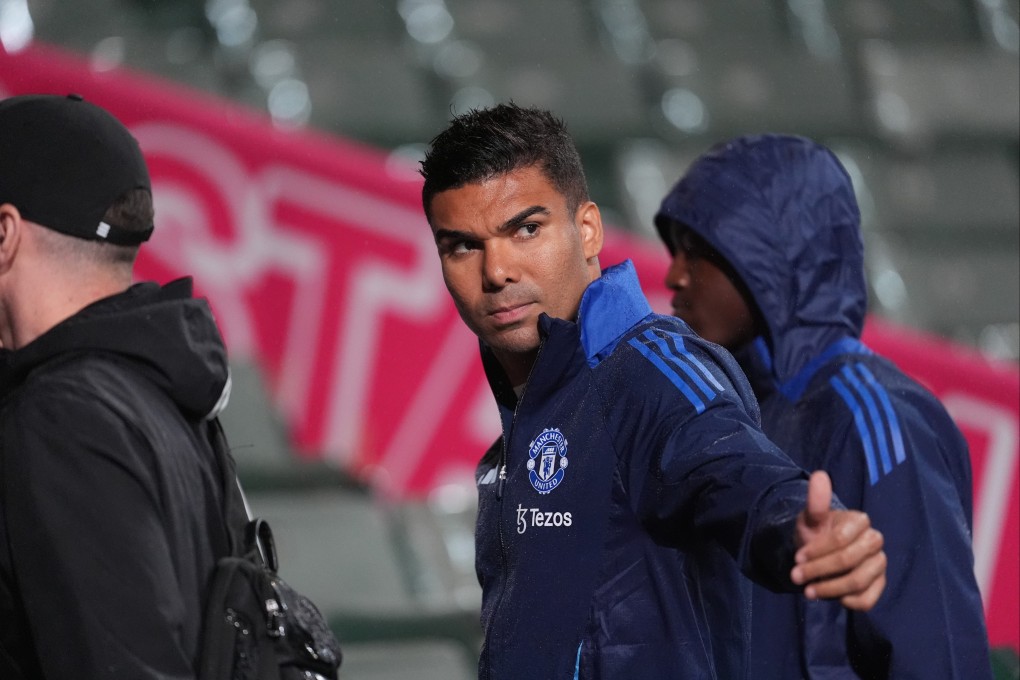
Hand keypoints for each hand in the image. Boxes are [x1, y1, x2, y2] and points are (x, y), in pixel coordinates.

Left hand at [790, 471, 886, 609]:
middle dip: (820, 571)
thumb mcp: (810, 517)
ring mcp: (879, 564)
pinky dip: (847, 601)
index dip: (817, 551)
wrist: (820, 552)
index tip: (797, 558)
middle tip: (796, 577)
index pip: (841, 539)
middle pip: (850, 561)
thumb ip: (815, 500)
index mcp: (860, 521)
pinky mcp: (879, 584)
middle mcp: (875, 541)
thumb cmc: (817, 532)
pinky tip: (831, 597)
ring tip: (808, 591)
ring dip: (829, 589)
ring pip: (858, 581)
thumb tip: (819, 475)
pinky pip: (868, 599)